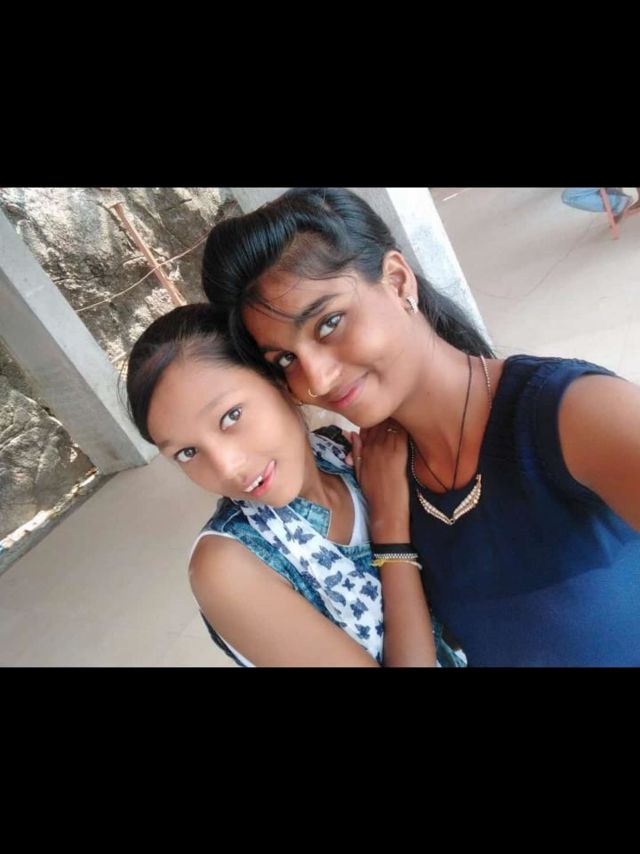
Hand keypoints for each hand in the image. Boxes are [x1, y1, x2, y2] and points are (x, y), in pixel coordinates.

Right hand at [352, 420, 410, 541]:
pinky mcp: (399, 455)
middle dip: (386, 414)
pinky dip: (403, 426)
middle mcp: (373, 448)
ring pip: (389, 426)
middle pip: (379, 424)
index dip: (375, 417)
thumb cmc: (372, 492)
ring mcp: (386, 451)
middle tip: (394, 407)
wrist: (385, 507)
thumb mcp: (358, 471)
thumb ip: (355, 452)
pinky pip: (400, 434)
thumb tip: (352, 433)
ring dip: (394, 417)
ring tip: (401, 409)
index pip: (368, 427)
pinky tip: (408, 419)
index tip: (383, 412)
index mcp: (364, 451)